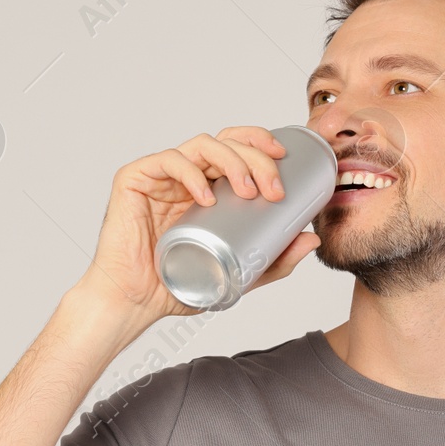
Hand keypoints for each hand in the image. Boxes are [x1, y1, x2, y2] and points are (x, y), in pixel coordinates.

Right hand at [75, 126, 323, 319]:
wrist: (133, 303)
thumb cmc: (177, 286)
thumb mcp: (238, 274)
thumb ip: (273, 261)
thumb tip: (311, 240)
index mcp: (205, 186)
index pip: (235, 147)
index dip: (260, 142)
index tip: (284, 159)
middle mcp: (184, 175)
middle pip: (226, 142)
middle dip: (256, 157)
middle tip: (273, 188)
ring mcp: (159, 175)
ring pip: (202, 145)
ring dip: (232, 161)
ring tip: (247, 191)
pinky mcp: (134, 179)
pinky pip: (167, 161)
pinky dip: (190, 173)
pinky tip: (206, 195)